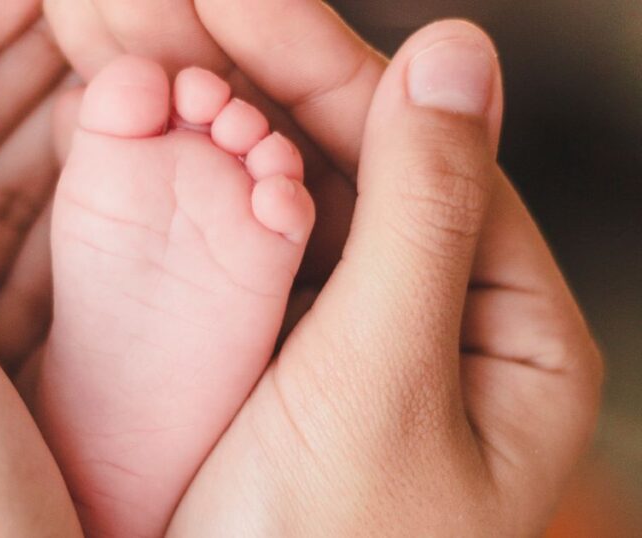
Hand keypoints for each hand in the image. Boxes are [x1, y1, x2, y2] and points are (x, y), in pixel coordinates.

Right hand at [46, 1, 601, 533]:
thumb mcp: (380, 384)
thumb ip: (426, 218)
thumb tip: (463, 53)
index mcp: (512, 334)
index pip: (428, 152)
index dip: (329, 63)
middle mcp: (449, 331)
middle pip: (366, 168)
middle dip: (268, 80)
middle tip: (176, 3)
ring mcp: (366, 351)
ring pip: (309, 205)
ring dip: (235, 124)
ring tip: (155, 51)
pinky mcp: (295, 375)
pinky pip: (265, 260)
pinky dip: (215, 198)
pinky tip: (162, 145)